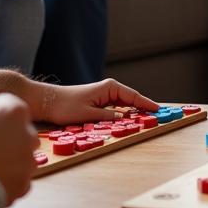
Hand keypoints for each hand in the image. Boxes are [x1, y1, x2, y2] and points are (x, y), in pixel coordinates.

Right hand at [0, 90, 36, 206]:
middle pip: (20, 131)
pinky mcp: (23, 185)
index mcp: (14, 111)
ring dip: (10, 160)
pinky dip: (9, 183)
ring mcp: (28, 161)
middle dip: (6, 136)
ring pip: (22, 158)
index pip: (8, 104)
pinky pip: (20, 182)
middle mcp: (28, 134)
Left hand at [41, 79, 160, 124]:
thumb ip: (108, 117)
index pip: (133, 96)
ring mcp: (105, 95)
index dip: (147, 104)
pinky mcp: (100, 102)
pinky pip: (118, 107)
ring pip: (126, 104)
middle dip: (144, 107)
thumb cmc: (66, 106)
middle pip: (132, 99)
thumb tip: (125, 119)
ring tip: (148, 119)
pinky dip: (126, 113)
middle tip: (158, 117)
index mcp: (109, 88)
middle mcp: (109, 89)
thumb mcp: (88, 115)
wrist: (48, 102)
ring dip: (135, 111)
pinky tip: (131, 119)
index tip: (159, 110)